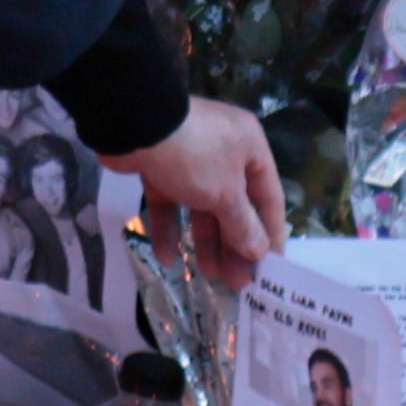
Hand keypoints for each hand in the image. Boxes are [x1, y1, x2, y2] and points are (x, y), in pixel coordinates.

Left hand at [105, 96, 284, 286]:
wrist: (135, 124)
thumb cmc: (194, 156)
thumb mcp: (225, 194)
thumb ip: (243, 226)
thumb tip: (259, 252)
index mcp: (251, 149)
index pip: (269, 198)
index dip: (270, 234)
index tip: (269, 269)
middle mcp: (225, 151)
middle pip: (234, 206)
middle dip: (234, 244)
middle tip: (235, 282)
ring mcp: (190, 159)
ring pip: (202, 206)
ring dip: (204, 241)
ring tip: (206, 275)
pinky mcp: (160, 167)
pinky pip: (170, 202)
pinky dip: (169, 228)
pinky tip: (167, 258)